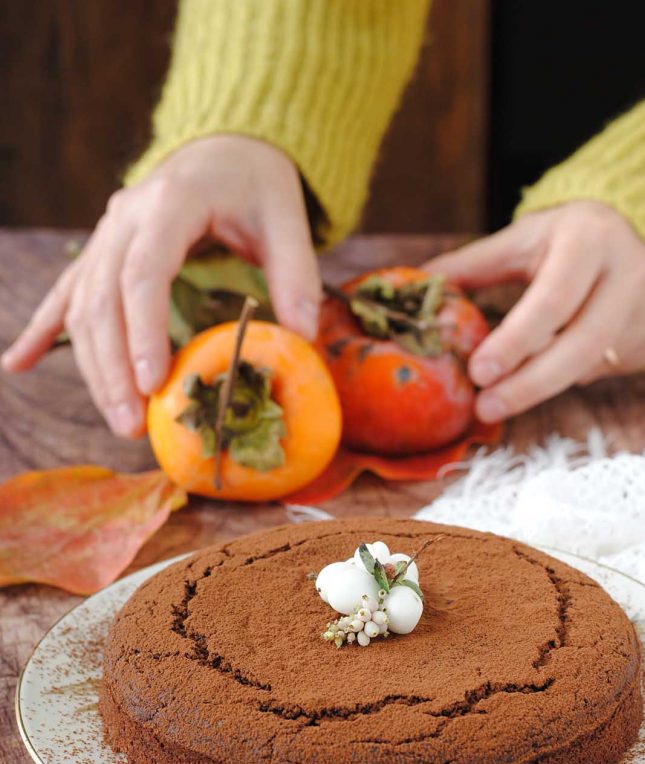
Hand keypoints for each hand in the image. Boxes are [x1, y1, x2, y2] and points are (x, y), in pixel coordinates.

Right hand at [1, 136, 320, 436]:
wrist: (224, 146)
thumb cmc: (256, 183)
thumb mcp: (286, 217)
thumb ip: (296, 274)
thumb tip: (303, 338)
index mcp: (171, 203)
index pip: (145, 273)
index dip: (144, 332)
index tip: (152, 383)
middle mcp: (125, 217)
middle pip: (104, 298)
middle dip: (114, 367)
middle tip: (132, 423)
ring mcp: (106, 234)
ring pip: (83, 305)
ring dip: (94, 366)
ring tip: (117, 420)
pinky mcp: (102, 252)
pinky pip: (66, 294)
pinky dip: (42, 330)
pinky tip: (16, 363)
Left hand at [425, 200, 644, 421]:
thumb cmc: (568, 240)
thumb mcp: (525, 238)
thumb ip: (473, 264)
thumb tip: (416, 282)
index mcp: (588, 240)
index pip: (553, 298)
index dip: (516, 340)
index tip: (478, 372)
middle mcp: (625, 275)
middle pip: (580, 344)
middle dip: (529, 385)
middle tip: (484, 408)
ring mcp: (643, 311)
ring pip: (590, 365)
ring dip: (539, 389)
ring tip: (496, 404)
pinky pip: (600, 372)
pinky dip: (562, 380)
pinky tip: (535, 383)